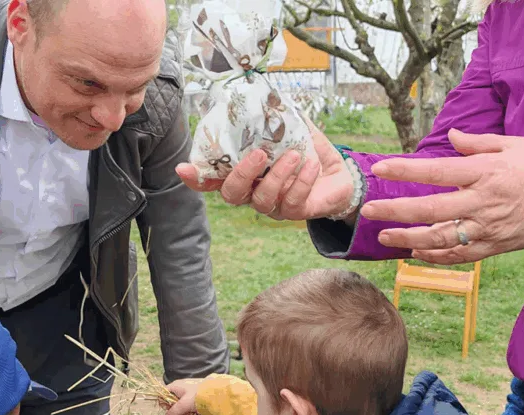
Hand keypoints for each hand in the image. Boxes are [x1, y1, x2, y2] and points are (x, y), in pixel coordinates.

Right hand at [164, 378, 203, 414]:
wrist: (216, 393)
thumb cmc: (198, 396)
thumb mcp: (183, 404)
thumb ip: (173, 411)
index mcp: (175, 386)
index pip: (163, 394)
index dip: (164, 403)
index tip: (169, 411)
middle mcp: (180, 387)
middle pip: (172, 401)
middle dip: (175, 410)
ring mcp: (188, 391)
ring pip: (180, 404)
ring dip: (183, 412)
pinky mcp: (195, 396)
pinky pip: (188, 404)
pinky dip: (189, 410)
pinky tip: (194, 413)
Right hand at [175, 117, 354, 221]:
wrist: (340, 174)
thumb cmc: (307, 151)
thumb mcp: (292, 131)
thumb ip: (276, 118)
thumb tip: (266, 94)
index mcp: (244, 173)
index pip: (212, 180)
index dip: (196, 177)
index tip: (183, 168)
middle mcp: (252, 192)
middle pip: (232, 194)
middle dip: (242, 174)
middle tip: (259, 154)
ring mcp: (272, 205)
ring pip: (262, 200)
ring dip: (277, 176)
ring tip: (293, 155)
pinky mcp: (295, 212)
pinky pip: (292, 202)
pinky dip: (302, 182)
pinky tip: (311, 165)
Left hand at [360, 129, 523, 264]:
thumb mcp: (513, 146)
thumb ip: (477, 144)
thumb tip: (451, 137)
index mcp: (484, 172)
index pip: (436, 171)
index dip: (405, 170)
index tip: (379, 169)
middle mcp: (482, 201)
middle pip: (430, 209)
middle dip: (395, 211)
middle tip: (368, 211)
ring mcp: (487, 227)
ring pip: (441, 238)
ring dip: (409, 239)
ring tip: (384, 237)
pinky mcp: (495, 245)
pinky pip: (460, 255)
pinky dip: (436, 256)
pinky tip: (417, 253)